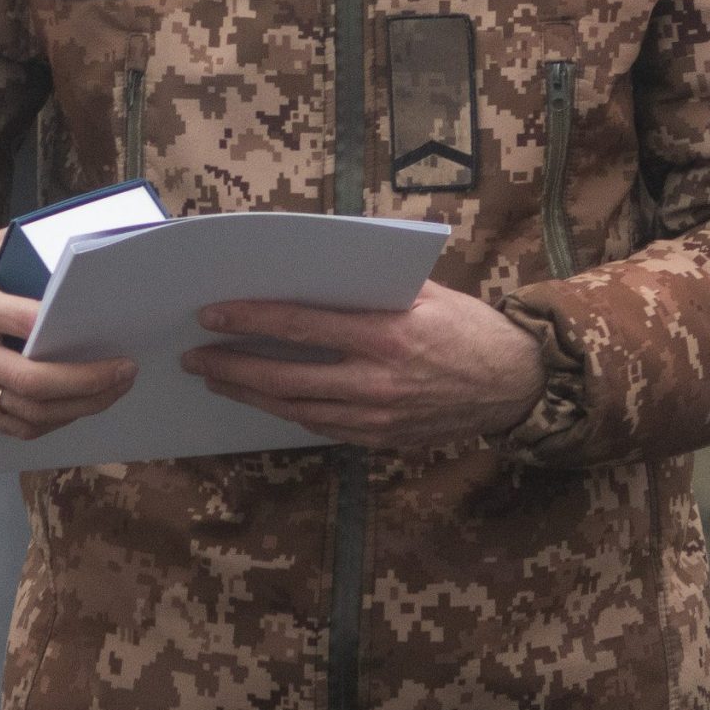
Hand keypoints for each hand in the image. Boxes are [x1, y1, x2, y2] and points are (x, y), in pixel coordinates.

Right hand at [0, 230, 136, 439]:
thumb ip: (8, 249)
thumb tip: (61, 243)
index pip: (23, 322)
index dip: (66, 333)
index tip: (108, 334)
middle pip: (31, 381)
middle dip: (86, 383)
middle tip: (124, 372)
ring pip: (26, 413)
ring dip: (76, 410)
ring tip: (110, 394)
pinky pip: (10, 426)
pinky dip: (48, 422)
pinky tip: (73, 409)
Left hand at [181, 280, 543, 449]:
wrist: (515, 386)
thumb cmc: (469, 327)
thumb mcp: (425, 291)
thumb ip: (369, 285)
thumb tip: (306, 269)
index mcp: (387, 333)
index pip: (302, 326)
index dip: (250, 319)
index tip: (211, 314)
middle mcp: (378, 381)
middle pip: (286, 375)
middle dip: (233, 365)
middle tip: (194, 356)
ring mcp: (377, 417)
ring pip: (296, 408)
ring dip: (250, 394)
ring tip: (215, 378)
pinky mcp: (380, 440)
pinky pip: (321, 427)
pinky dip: (285, 413)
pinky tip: (262, 400)